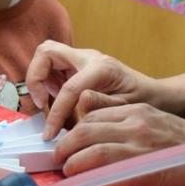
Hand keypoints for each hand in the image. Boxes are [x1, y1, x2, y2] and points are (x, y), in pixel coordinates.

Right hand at [26, 41, 151, 138]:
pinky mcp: (74, 65)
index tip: (49, 134)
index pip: (68, 88)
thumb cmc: (139, 99)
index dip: (55, 112)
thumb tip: (80, 102)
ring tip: (47, 102)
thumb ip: (102, 104)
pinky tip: (55, 100)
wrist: (149, 92)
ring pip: (45, 55)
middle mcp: (87, 57)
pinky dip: (45, 81)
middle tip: (42, 103)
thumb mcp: (125, 107)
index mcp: (101, 68)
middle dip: (35, 77)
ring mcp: (80, 59)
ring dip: (39, 78)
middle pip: (47, 51)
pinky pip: (51, 66)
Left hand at [54, 102, 184, 185]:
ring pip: (91, 148)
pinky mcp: (144, 167)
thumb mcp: (153, 120)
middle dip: (65, 145)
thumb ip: (124, 120)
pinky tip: (83, 181)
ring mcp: (139, 144)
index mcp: (136, 109)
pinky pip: (107, 169)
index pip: (92, 113)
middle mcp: (135, 122)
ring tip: (66, 171)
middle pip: (85, 128)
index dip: (73, 128)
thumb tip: (93, 122)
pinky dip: (90, 175)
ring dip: (72, 162)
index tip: (67, 140)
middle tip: (58, 157)